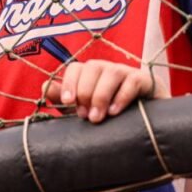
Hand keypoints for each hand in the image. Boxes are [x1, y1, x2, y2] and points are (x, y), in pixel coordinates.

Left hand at [42, 60, 168, 122]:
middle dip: (85, 92)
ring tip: (98, 118)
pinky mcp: (145, 80)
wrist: (147, 125)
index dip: (69, 83)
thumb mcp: (85, 110)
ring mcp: (127, 72)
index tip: (67, 103)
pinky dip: (121, 96)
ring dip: (101, 95)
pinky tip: (115, 112)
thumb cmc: (110, 116)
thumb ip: (65, 100)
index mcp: (91, 74)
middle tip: (85, 116)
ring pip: (111, 72)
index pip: (75, 68)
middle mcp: (107, 69)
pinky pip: (132, 81)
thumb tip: (45, 87)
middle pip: (92, 67)